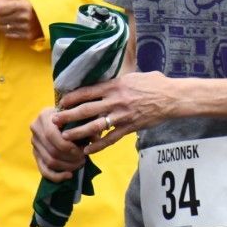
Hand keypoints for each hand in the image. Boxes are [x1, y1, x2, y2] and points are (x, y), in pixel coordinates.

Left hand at [0, 0, 39, 40]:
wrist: (53, 16)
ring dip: (5, 24)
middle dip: (2, 16)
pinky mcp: (27, 36)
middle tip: (11, 14)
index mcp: (23, 5)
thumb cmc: (35, 4)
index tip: (6, 7)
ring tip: (14, 20)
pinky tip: (16, 27)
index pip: (0, 9)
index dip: (0, 8)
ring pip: (3, 28)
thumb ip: (5, 0)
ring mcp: (26, 28)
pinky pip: (8, 35)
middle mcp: (24, 17)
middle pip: (0, 19)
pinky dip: (9, 31)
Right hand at [31, 107, 87, 181]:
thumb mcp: (81, 115)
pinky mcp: (36, 154)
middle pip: (51, 150)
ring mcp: (34, 143)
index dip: (68, 146)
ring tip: (80, 164)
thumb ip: (88, 124)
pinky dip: (56, 176)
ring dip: (67, 166)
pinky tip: (69, 175)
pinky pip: (44, 170)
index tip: (82, 150)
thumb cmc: (75, 114)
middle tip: (83, 159)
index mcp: (44, 116)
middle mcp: (36, 129)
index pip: (52, 135)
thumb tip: (95, 138)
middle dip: (70, 158)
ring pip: (49, 161)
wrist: (64, 116)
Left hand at [52, 71, 171, 153]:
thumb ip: (118, 80)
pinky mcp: (129, 127)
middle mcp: (116, 100)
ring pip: (95, 126)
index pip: (88, 91)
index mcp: (115, 86)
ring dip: (78, 132)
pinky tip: (87, 151)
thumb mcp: (134, 76)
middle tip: (54, 120)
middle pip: (86, 109)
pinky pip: (110, 139)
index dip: (72, 97)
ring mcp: (122, 115)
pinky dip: (98, 146)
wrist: (171, 97)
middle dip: (68, 115)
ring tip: (65, 137)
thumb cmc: (155, 83)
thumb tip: (107, 80)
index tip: (61, 102)